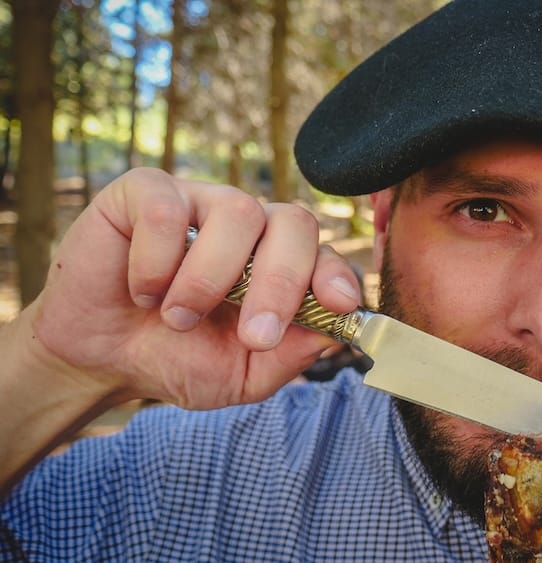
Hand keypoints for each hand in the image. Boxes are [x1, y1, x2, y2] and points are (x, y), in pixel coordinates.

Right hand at [25, 168, 362, 408]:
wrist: (102, 361)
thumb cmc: (178, 359)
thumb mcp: (244, 375)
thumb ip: (290, 354)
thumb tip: (334, 332)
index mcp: (280, 263)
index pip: (325, 253)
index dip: (337, 275)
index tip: (340, 305)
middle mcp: (249, 226)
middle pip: (294, 223)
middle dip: (282, 282)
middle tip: (254, 336)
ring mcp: (200, 203)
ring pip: (237, 212)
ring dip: (210, 279)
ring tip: (178, 318)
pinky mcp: (145, 192)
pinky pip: (167, 209)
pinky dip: (156, 260)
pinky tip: (142, 290)